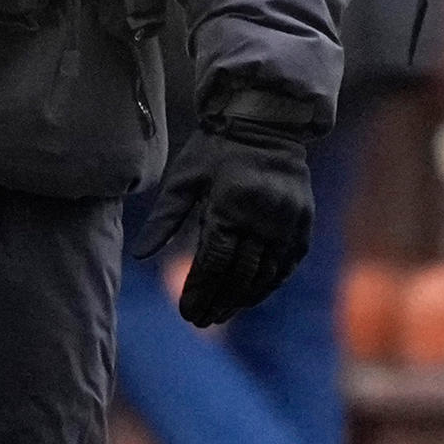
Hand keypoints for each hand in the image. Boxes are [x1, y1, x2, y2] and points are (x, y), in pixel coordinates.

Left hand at [159, 107, 319, 328]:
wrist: (266, 122)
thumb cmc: (216, 149)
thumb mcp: (184, 178)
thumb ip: (164, 218)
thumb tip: (140, 255)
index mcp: (231, 204)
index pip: (214, 261)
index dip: (200, 291)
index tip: (186, 313)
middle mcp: (263, 216)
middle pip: (239, 274)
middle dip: (218, 301)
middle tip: (201, 321)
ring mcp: (288, 222)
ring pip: (264, 274)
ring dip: (242, 299)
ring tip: (221, 314)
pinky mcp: (303, 224)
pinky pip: (286, 265)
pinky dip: (268, 285)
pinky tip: (251, 297)